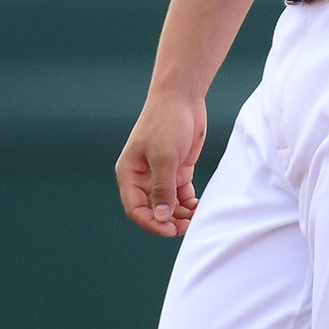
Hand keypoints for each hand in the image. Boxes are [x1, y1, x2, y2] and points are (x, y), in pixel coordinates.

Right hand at [115, 92, 206, 236]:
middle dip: (168, 221)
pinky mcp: (178, 170)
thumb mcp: (164, 156)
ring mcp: (161, 174)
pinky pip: (182, 195)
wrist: (182, 98)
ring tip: (195, 218)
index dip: (151, 223)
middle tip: (187, 226)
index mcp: (130, 174)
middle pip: (153, 210)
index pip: (135, 208)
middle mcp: (143, 177)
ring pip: (169, 205)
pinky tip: (199, 207)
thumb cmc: (166, 123)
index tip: (170, 230)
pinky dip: (189, 204)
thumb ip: (162, 188)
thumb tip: (161, 216)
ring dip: (180, 215)